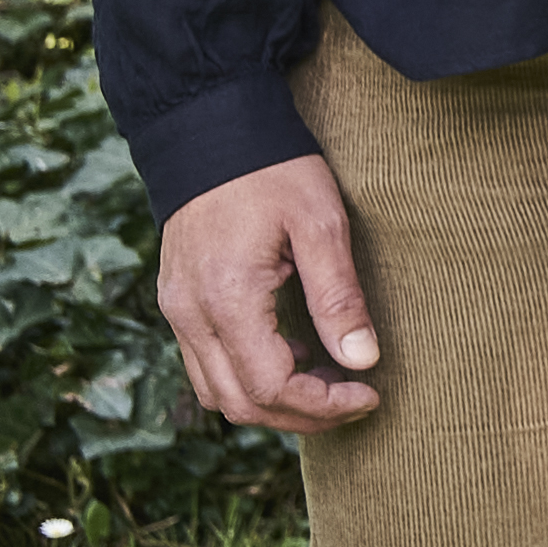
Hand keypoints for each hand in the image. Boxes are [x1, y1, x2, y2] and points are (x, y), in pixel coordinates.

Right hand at [153, 157, 382, 434]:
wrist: (211, 130)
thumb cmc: (273, 170)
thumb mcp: (321, 224)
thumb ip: (339, 297)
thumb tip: (363, 361)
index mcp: (226, 299)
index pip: (271, 386)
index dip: (323, 404)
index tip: (370, 393)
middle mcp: (189, 315)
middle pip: (239, 404)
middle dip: (301, 415)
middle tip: (355, 400)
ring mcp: (177, 311)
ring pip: (217, 392)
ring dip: (273, 401)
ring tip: (331, 381)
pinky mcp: (178, 301)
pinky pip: (207, 364)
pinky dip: (249, 375)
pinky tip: (295, 352)